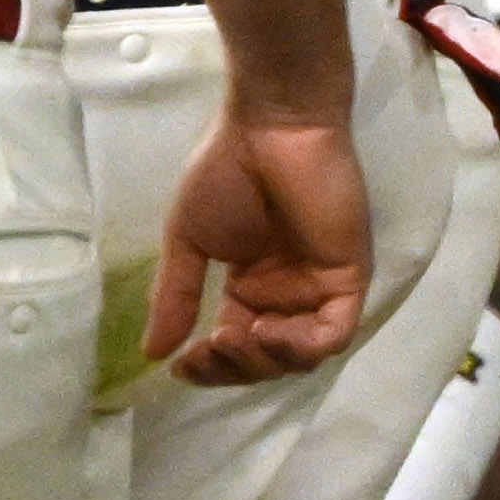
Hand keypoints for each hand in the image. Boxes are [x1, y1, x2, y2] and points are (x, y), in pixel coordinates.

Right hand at [149, 108, 370, 388]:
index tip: (177, 366)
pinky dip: (299, 345)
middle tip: (203, 351)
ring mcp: (320, 287)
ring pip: (301, 356)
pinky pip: (332, 333)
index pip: (235, 344)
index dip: (210, 365)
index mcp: (253, 286)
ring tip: (230, 338)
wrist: (269, 131)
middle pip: (268, 360)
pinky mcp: (348, 277)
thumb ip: (176, 295)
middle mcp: (289, 293)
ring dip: (263, 362)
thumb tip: (151, 352)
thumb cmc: (225, 172)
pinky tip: (264, 329)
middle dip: (233, 369)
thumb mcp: (187, 241)